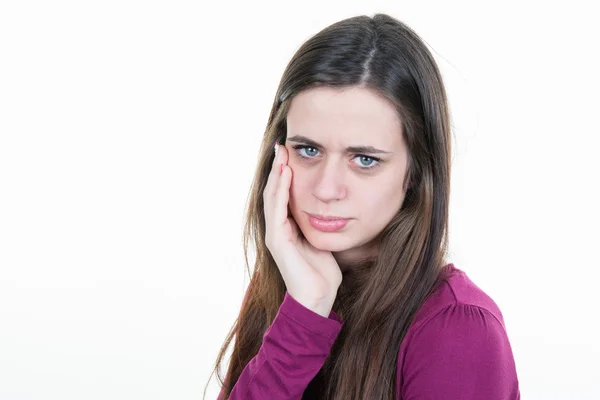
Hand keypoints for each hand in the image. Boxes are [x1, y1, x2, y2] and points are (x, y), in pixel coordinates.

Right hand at [263, 141, 341, 316]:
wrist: (317, 297)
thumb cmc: (322, 272)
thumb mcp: (321, 240)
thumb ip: (318, 224)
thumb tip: (330, 207)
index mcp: (286, 228)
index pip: (282, 194)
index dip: (284, 174)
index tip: (290, 153)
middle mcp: (276, 229)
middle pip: (273, 191)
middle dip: (277, 168)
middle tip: (281, 145)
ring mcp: (274, 234)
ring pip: (272, 197)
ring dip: (276, 174)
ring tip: (281, 153)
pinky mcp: (277, 241)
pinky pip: (278, 210)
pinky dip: (281, 191)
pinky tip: (285, 175)